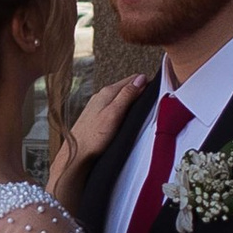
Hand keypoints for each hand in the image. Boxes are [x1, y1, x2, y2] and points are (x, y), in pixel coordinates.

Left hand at [48, 73, 146, 205]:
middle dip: (139, 90)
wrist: (77, 154)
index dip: (145, 83)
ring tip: (143, 107)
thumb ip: (127, 95)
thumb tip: (140, 79)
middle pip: (125, 87)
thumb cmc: (94, 137)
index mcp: (107, 92)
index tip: (156, 90)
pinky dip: (123, 109)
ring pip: (119, 97)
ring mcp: (97, 106)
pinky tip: (126, 117)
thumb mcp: (115, 113)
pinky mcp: (96, 116)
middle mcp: (101, 96)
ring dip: (131, 100)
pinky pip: (114, 106)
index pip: (132, 79)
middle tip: (153, 98)